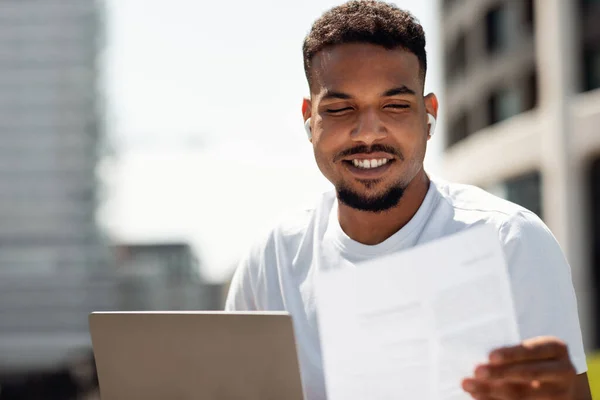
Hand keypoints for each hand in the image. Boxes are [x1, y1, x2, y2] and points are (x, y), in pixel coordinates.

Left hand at [462, 336, 576, 399]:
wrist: (562, 384)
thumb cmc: (534, 359)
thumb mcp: (530, 350)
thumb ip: (510, 354)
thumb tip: (478, 361)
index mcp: (556, 348)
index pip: (533, 350)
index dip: (512, 354)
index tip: (490, 356)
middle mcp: (562, 371)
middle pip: (528, 373)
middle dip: (499, 373)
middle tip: (476, 372)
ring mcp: (560, 394)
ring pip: (523, 395)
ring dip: (491, 391)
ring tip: (468, 386)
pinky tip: (479, 397)